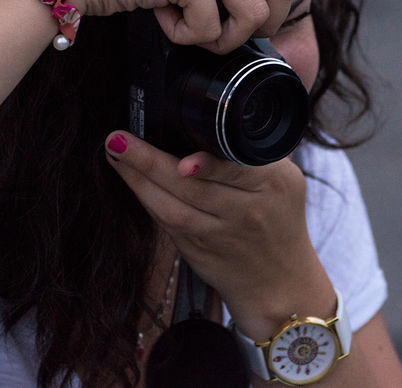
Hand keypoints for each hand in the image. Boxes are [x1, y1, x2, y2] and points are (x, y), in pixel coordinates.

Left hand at [104, 132, 334, 338]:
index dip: (208, 167)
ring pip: (173, 208)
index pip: (237, 170)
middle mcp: (248, 211)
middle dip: (152, 162)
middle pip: (194, 188)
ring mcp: (220, 234)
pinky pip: (167, 222)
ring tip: (115, 153)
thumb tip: (207, 120)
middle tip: (120, 139)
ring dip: (139, 179)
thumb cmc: (280, 218)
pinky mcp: (197, 250)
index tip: (182, 160)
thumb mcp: (286, 179)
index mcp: (274, 184)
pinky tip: (130, 177)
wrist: (280, 281)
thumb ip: (252, 152)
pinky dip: (146, 197)